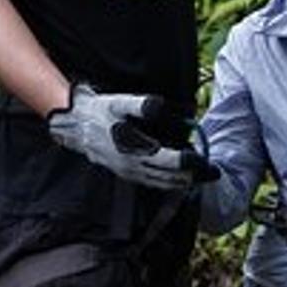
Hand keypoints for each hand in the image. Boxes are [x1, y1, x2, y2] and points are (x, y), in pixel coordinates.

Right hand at [48, 84, 208, 189]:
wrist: (74, 125)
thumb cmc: (100, 112)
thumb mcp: (119, 102)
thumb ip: (143, 105)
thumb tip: (162, 106)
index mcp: (133, 150)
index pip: (169, 162)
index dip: (189, 162)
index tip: (206, 161)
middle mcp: (132, 167)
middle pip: (169, 178)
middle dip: (192, 176)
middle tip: (213, 172)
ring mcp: (128, 173)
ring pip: (162, 184)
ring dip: (183, 182)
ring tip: (202, 176)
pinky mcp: (126, 174)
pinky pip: (152, 183)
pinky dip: (169, 183)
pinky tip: (180, 177)